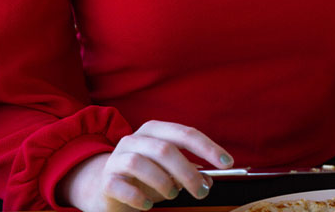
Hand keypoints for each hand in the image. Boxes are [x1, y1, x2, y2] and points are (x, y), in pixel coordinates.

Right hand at [58, 120, 232, 211]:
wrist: (108, 189)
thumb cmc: (146, 177)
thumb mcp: (170, 173)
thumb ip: (190, 173)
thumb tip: (209, 181)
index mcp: (155, 130)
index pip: (186, 133)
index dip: (208, 148)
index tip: (227, 163)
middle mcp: (135, 139)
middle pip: (165, 149)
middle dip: (188, 172)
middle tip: (201, 192)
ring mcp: (117, 158)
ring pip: (142, 164)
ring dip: (163, 183)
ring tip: (173, 195)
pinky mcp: (106, 179)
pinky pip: (122, 186)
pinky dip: (139, 197)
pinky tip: (148, 205)